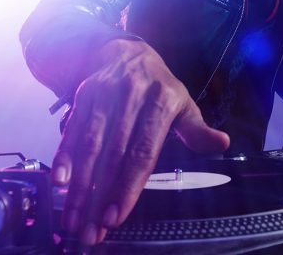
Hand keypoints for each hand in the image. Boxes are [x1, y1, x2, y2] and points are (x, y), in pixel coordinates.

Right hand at [51, 39, 229, 245]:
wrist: (127, 53)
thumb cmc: (159, 87)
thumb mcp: (183, 103)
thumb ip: (198, 129)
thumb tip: (222, 143)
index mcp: (162, 100)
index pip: (143, 151)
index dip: (128, 186)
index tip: (116, 217)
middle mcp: (132, 95)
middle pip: (114, 153)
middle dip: (100, 195)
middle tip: (91, 231)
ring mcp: (106, 94)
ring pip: (90, 144)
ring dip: (79, 185)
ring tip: (73, 218)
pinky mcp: (85, 94)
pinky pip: (73, 129)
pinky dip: (64, 155)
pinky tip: (60, 181)